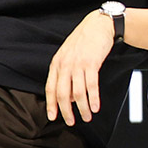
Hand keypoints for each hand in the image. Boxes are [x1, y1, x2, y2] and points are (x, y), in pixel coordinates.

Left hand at [45, 10, 115, 124]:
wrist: (98, 25)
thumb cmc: (84, 42)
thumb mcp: (69, 56)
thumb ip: (66, 75)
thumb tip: (68, 97)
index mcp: (56, 64)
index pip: (49, 88)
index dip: (51, 104)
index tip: (52, 117)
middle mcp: (64, 65)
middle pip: (62, 93)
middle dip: (66, 111)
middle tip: (71, 122)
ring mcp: (77, 64)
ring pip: (77, 92)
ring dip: (82, 108)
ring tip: (87, 117)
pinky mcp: (91, 63)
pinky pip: (91, 85)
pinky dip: (93, 98)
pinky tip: (95, 107)